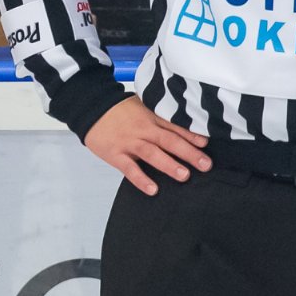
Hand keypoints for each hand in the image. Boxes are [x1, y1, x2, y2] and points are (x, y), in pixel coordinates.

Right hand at [84, 96, 210, 195]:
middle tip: (205, 165)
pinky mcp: (115, 154)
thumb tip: (184, 126)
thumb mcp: (142, 106)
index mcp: (151, 117)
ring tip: (184, 175)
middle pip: (168, 141)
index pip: (174, 126)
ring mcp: (129, 143)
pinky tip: (153, 189)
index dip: (191, 135)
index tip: (205, 144)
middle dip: (188, 153)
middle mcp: (143, 130)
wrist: (90, 107)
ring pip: (151, 154)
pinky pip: (130, 169)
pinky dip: (141, 179)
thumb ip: (159, 116)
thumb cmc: (119, 109)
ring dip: (168, 165)